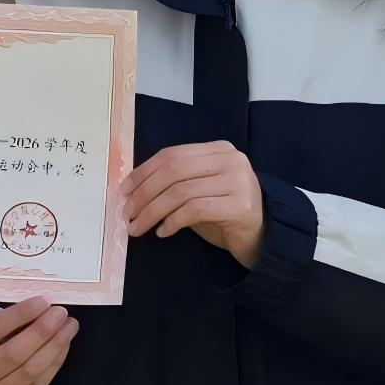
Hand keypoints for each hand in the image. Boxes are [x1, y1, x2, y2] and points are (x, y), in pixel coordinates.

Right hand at [0, 297, 79, 384]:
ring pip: (30, 371)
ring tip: (69, 327)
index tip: (44, 302)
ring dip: (55, 346)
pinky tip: (63, 346)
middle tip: (61, 313)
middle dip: (43, 331)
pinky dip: (55, 363)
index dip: (20, 314)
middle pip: (13, 353)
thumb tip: (43, 308)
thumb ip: (6, 322)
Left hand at [120, 141, 265, 266]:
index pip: (172, 155)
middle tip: (128, 212)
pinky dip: (173, 222)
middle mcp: (230, 160)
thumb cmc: (223, 213)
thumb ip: (175, 182)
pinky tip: (164, 231)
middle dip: (144, 193)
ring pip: (181, 192)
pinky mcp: (240, 206)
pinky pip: (195, 210)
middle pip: (174, 171)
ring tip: (139, 227)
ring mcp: (238, 181)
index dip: (144, 172)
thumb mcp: (198, 190)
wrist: (260, 235)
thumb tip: (133, 189)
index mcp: (218, 149)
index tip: (124, 191)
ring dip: (153, 211)